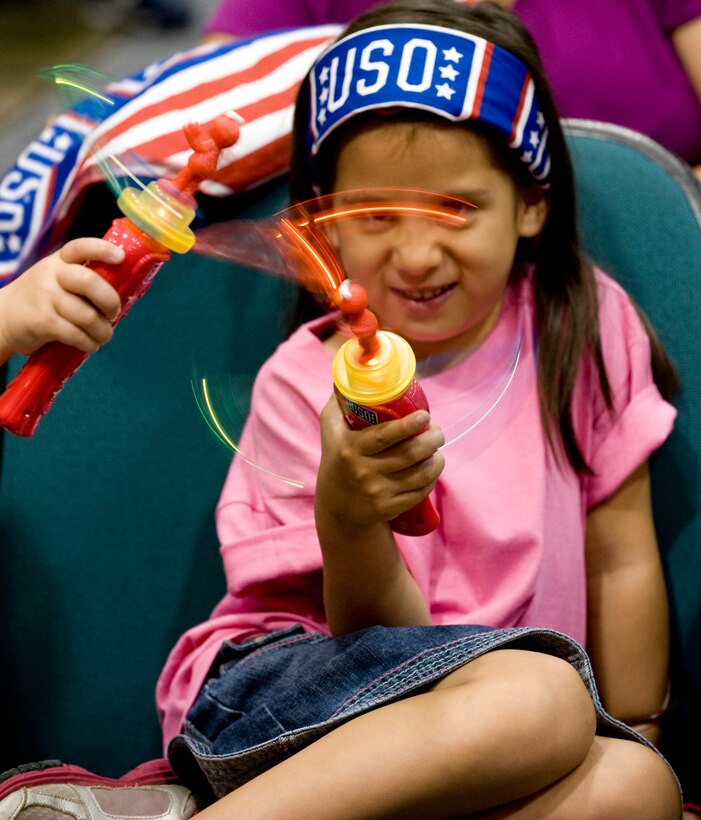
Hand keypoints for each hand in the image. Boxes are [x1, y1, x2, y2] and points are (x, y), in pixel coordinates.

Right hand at [0, 238, 122, 363]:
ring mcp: (45, 297)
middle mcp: (51, 275)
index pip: (80, 247)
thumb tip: (121, 295)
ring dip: (103, 331)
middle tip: (113, 313)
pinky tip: (90, 345)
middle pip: (88, 282)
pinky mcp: (42, 321)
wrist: (3, 317)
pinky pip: (75, 334)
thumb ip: (81, 281)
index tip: (121, 258)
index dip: (102, 250)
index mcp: (59, 261)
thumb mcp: (56, 280)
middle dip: (110, 301)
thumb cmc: (42, 299)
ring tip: (104, 336)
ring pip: (86, 315)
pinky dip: (89, 343)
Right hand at [316, 396, 444, 530]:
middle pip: (409, 454)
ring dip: (436, 459)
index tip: (425, 416)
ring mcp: (377, 492)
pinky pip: (420, 491)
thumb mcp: (330, 431)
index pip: (384, 436)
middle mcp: (364, 472)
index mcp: (350, 449)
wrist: (337, 508)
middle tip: (437, 431)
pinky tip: (431, 467)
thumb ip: (339, 402)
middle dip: (432, 440)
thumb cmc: (337, 459)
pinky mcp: (389, 508)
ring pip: (420, 474)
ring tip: (437, 448)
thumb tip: (352, 372)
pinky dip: (432, 478)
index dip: (409, 425)